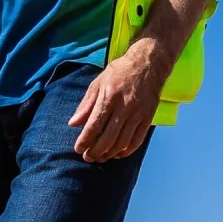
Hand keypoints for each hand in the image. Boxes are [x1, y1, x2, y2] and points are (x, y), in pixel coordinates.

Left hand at [67, 47, 165, 161]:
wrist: (149, 63)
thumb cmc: (120, 72)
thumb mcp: (98, 82)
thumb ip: (86, 104)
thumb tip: (73, 123)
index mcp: (109, 96)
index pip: (94, 125)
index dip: (85, 140)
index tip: (78, 149)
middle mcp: (124, 107)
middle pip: (108, 138)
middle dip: (95, 151)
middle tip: (88, 157)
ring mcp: (138, 113)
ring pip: (122, 142)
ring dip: (109, 153)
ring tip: (100, 157)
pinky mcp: (148, 117)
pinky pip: (137, 140)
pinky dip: (126, 151)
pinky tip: (118, 153)